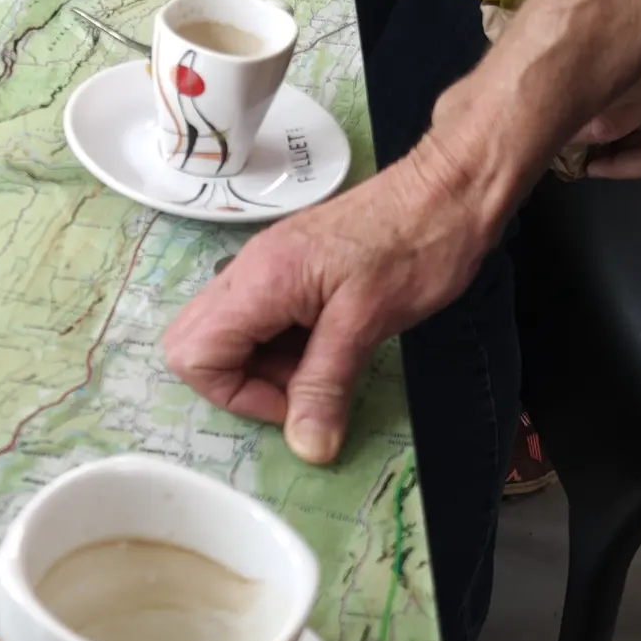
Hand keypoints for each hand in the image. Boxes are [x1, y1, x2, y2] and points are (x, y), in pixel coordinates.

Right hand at [161, 146, 495, 463]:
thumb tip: (307, 448)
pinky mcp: (284, 269)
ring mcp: (262, 267)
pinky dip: (279, 346)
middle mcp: (246, 271)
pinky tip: (328, 341)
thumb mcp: (367, 323)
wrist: (448, 191)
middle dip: (237, 382)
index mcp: (257, 282)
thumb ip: (325, 384)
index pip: (193, 355)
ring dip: (263, 366)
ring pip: (223, 334)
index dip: (237, 395)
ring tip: (324, 362)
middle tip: (298, 386)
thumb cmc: (413, 250)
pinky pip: (255, 319)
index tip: (295, 402)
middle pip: (192, 343)